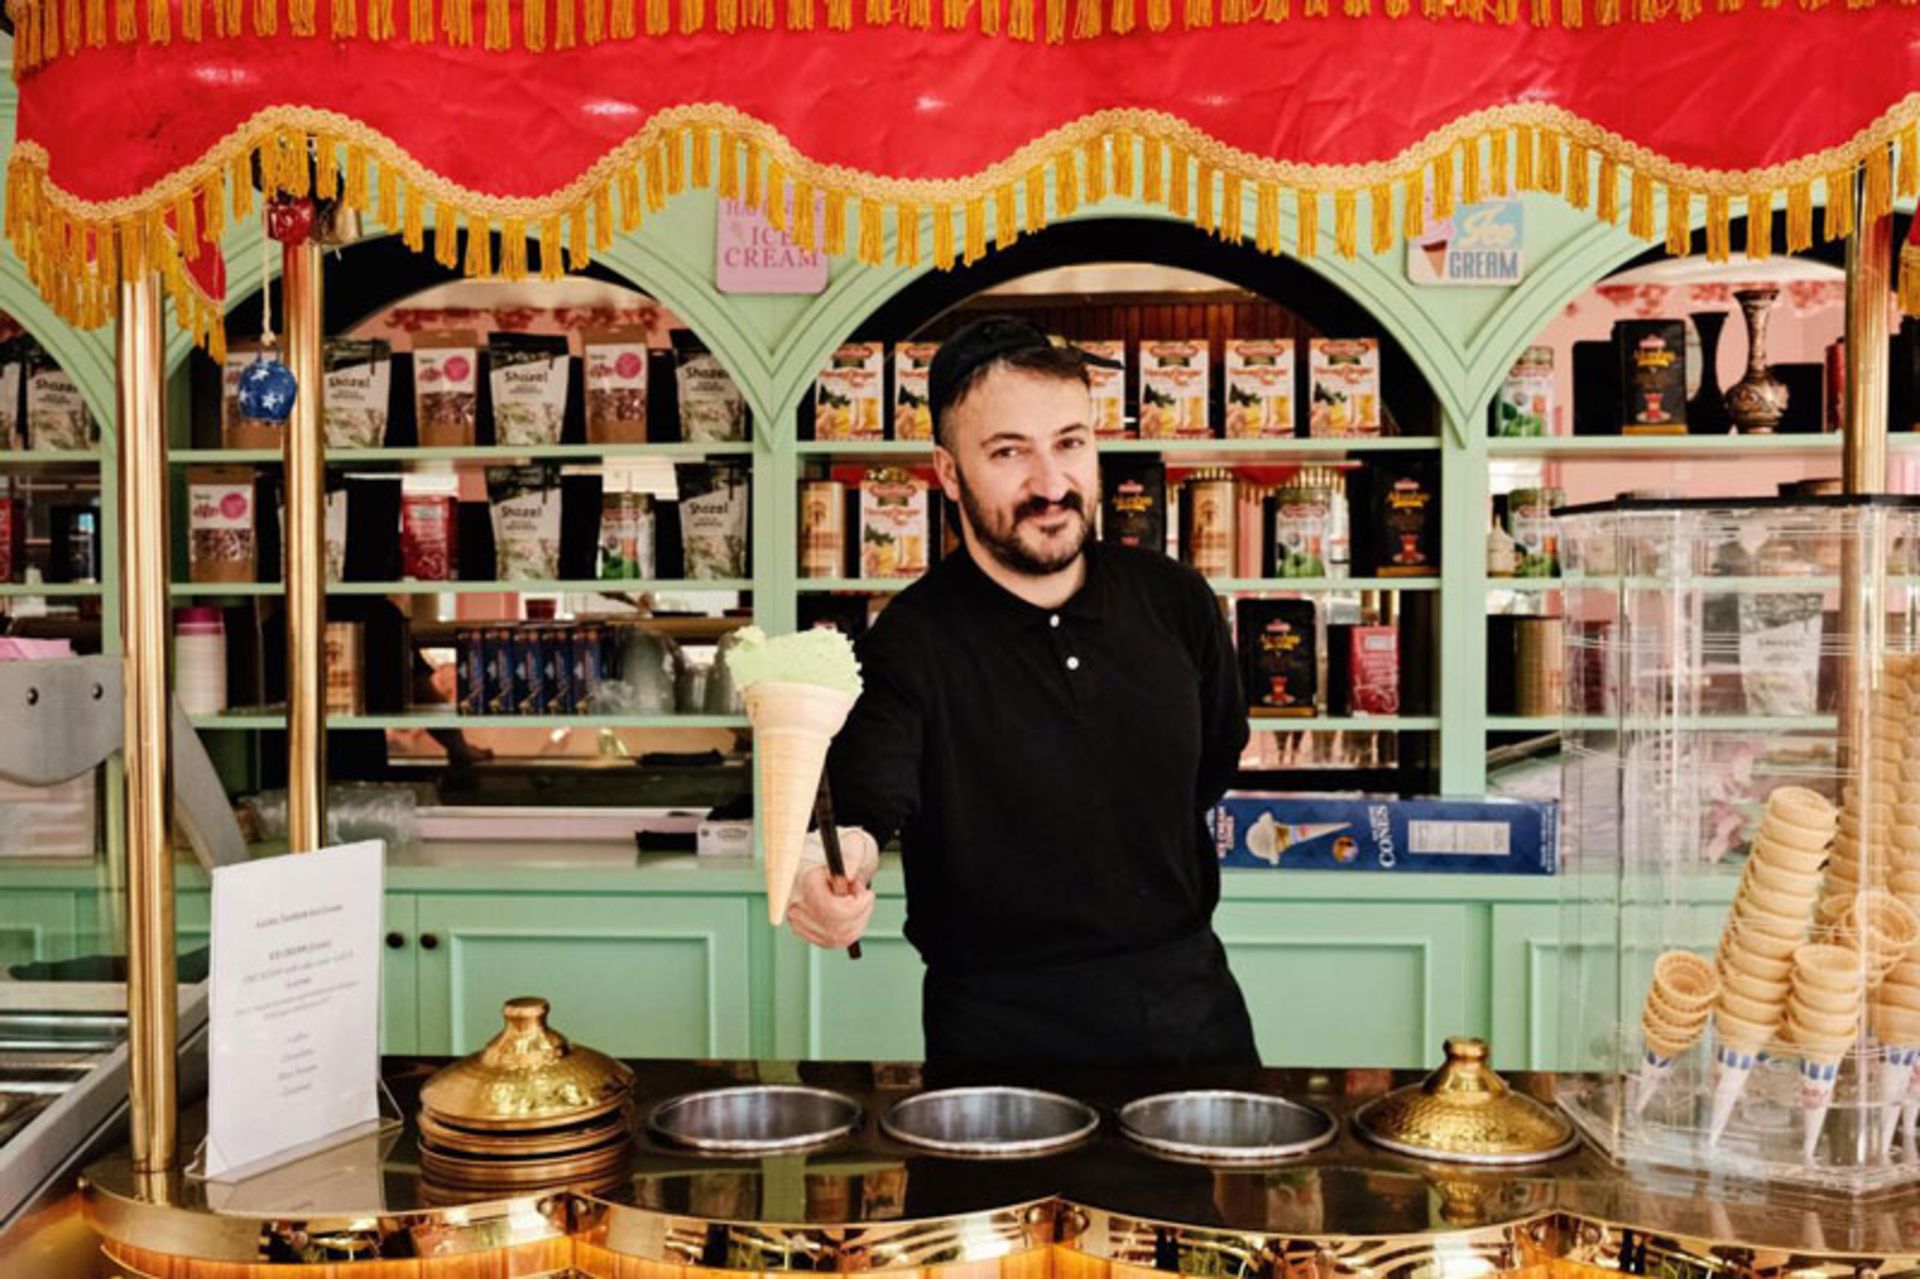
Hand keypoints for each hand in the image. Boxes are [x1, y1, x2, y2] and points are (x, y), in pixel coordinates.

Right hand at [786, 827, 879, 949]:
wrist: (827, 858)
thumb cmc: (840, 851)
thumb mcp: (852, 844)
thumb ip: (851, 858)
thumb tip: (848, 875)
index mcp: (804, 878)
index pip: (829, 907)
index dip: (855, 906)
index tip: (866, 895)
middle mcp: (795, 901)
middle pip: (834, 926)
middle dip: (859, 913)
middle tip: (863, 896)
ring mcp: (796, 918)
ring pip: (837, 938)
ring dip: (856, 922)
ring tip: (855, 900)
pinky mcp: (802, 929)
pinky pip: (833, 941)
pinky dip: (850, 930)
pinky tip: (850, 913)